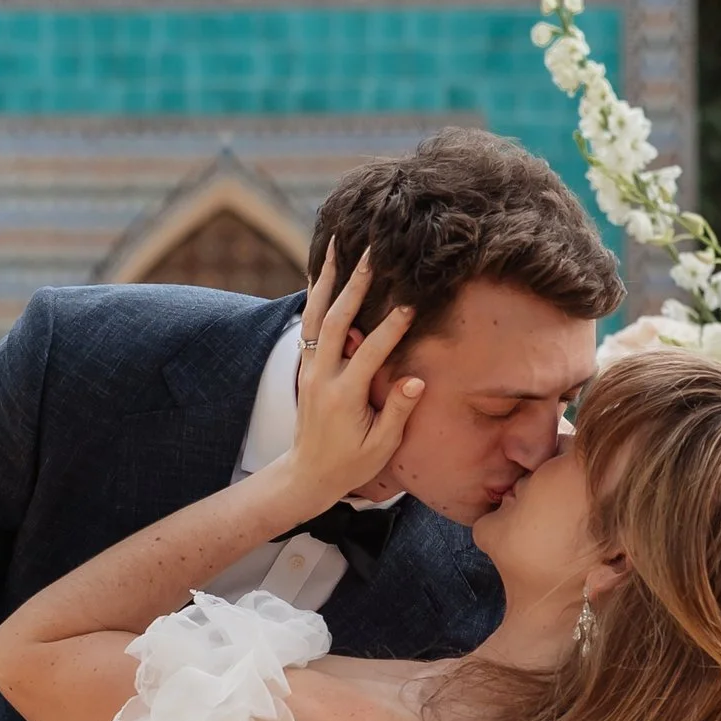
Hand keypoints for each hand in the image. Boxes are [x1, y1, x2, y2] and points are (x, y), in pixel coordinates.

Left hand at [270, 246, 421, 526]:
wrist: (308, 473)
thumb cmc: (351, 463)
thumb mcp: (380, 446)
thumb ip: (397, 411)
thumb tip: (415, 381)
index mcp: (343, 396)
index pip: (369, 353)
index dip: (390, 329)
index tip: (410, 304)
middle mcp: (321, 376)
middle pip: (335, 322)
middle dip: (353, 285)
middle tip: (369, 252)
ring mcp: (309, 369)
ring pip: (315, 316)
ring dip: (327, 279)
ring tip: (337, 246)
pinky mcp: (305, 367)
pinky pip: (309, 324)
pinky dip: (316, 296)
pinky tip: (322, 272)